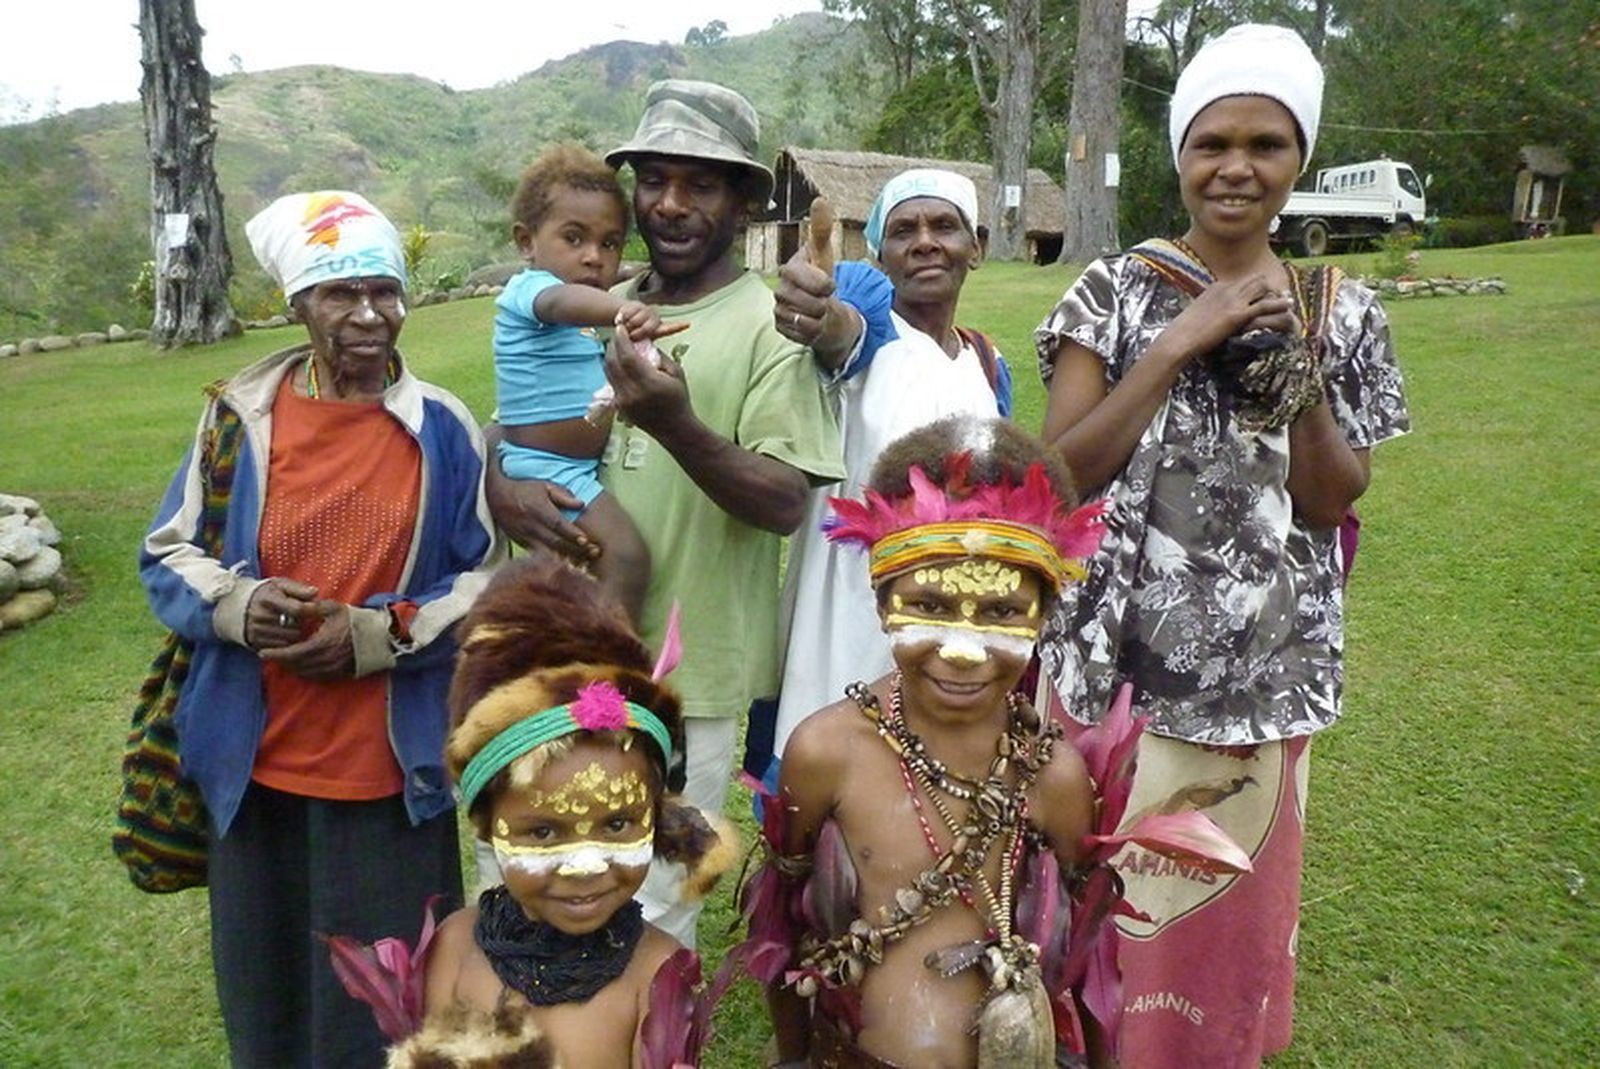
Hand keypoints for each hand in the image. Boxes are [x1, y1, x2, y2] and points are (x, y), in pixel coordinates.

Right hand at [244, 578, 319, 649]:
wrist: (237, 605)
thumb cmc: (267, 594)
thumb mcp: (280, 584)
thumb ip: (298, 589)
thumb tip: (315, 592)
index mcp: (268, 598)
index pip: (297, 609)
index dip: (310, 609)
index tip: (314, 608)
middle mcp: (260, 615)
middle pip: (296, 625)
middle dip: (302, 622)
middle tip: (299, 616)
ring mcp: (257, 630)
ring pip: (290, 637)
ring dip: (295, 632)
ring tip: (291, 624)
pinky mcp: (256, 642)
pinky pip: (281, 647)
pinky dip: (286, 641)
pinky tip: (284, 633)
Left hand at [259, 600, 355, 680]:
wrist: (377, 637)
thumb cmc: (355, 620)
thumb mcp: (333, 608)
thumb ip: (312, 608)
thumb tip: (294, 606)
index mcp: (321, 644)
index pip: (292, 653)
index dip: (275, 654)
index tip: (262, 652)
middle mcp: (325, 660)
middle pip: (295, 665)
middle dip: (281, 661)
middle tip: (270, 655)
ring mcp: (332, 668)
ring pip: (304, 672)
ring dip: (291, 667)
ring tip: (283, 659)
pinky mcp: (338, 673)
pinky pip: (315, 676)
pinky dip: (304, 671)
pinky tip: (300, 664)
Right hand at [484, 466, 596, 560]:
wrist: (495, 497)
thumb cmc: (524, 489)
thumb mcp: (543, 485)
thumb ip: (563, 495)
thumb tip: (582, 503)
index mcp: (538, 509)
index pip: (557, 524)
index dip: (572, 533)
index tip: (586, 540)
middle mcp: (532, 526)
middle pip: (556, 542)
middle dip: (577, 549)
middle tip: (595, 553)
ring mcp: (526, 537)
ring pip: (549, 552)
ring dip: (568, 558)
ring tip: (587, 562)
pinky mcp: (523, 545)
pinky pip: (541, 556)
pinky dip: (556, 561)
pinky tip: (570, 565)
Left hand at [604, 323, 691, 435]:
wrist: (675, 428)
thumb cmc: (679, 398)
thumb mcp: (675, 372)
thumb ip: (657, 355)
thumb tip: (642, 341)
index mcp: (649, 383)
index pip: (627, 356)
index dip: (622, 339)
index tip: (621, 327)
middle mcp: (632, 393)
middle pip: (612, 362)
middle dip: (613, 344)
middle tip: (618, 334)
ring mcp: (623, 401)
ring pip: (608, 371)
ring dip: (611, 355)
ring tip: (618, 346)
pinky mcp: (619, 406)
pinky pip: (611, 381)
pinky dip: (614, 369)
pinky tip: (620, 363)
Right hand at [615, 300, 689, 342]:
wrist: (621, 322)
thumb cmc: (632, 337)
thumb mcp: (639, 345)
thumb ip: (643, 348)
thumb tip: (639, 352)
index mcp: (658, 330)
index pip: (669, 329)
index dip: (678, 326)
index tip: (688, 324)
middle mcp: (655, 319)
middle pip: (648, 328)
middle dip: (638, 334)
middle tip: (631, 337)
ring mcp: (647, 311)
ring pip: (636, 321)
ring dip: (628, 327)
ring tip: (625, 329)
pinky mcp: (637, 304)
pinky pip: (627, 313)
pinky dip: (621, 319)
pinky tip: (619, 320)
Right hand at [1167, 274, 1296, 358]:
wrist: (1181, 337)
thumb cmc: (1185, 329)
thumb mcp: (1199, 311)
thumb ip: (1211, 307)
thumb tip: (1216, 313)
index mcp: (1217, 286)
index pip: (1243, 280)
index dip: (1256, 286)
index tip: (1264, 292)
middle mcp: (1227, 288)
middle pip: (1256, 280)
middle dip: (1269, 287)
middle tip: (1279, 296)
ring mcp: (1233, 300)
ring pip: (1262, 288)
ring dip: (1275, 294)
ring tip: (1287, 301)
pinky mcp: (1238, 314)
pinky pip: (1264, 305)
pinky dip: (1278, 305)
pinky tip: (1288, 307)